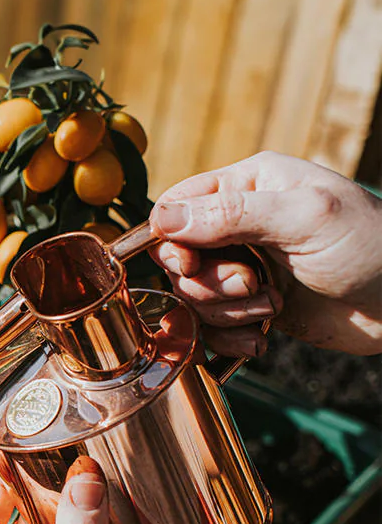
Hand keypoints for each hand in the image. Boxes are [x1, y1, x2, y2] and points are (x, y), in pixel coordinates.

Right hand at [149, 151, 381, 355]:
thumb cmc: (371, 246)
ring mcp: (243, 268)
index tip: (190, 265)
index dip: (171, 241)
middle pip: (176, 259)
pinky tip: (262, 336)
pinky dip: (229, 338)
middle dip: (205, 283)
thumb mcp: (304, 218)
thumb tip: (163, 218)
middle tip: (250, 284)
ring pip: (192, 297)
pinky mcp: (250, 307)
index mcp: (249, 186)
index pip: (176, 206)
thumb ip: (232, 213)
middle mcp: (239, 225)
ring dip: (225, 312)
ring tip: (270, 307)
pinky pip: (210, 328)